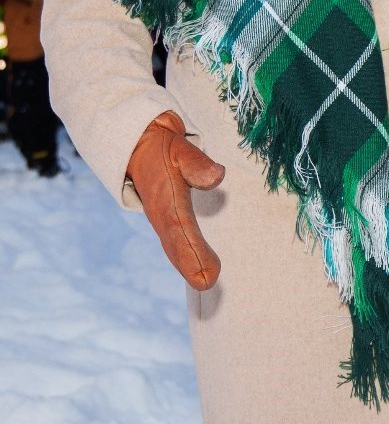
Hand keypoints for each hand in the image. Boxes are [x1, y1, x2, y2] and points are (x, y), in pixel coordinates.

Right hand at [126, 110, 226, 288]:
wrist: (136, 141)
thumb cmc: (160, 144)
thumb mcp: (177, 146)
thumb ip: (195, 162)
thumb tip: (217, 178)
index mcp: (163, 197)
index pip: (179, 228)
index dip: (191, 251)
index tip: (207, 274)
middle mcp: (161, 211)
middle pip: (175, 241)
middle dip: (189, 263)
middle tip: (207, 283)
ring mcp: (162, 214)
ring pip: (174, 242)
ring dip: (188, 262)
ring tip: (206, 281)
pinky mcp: (167, 213)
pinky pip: (177, 238)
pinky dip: (186, 254)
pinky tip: (200, 269)